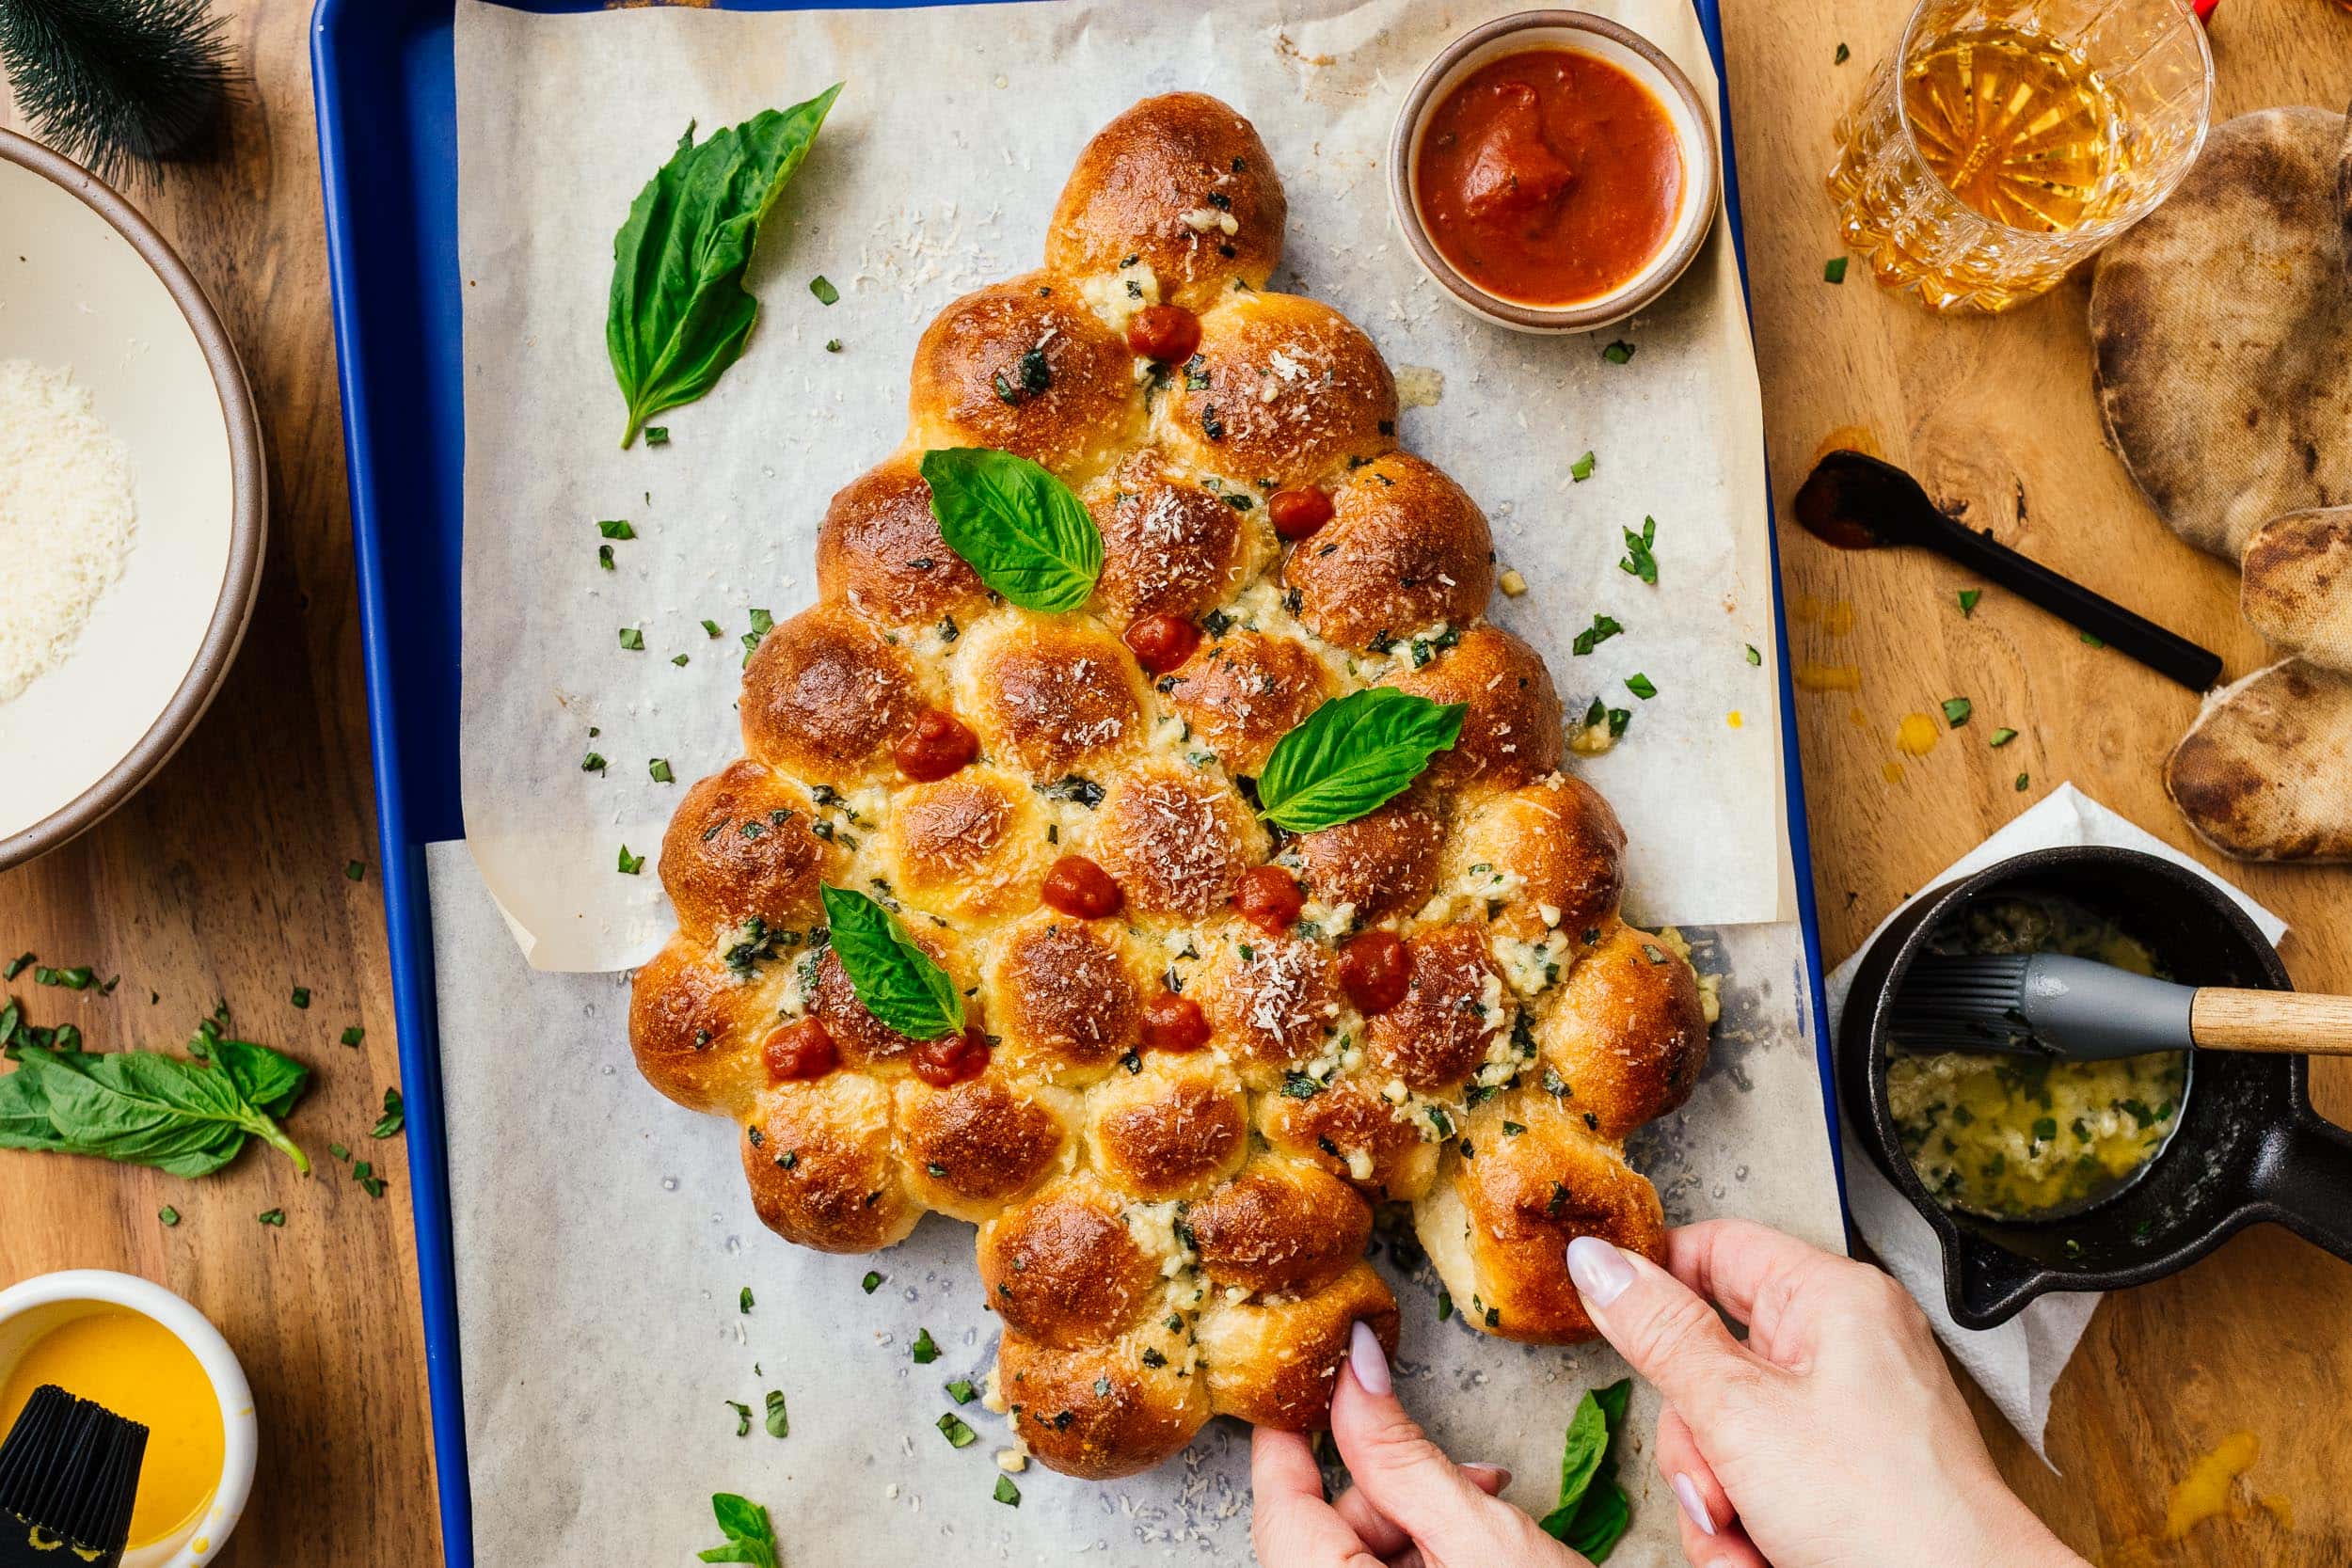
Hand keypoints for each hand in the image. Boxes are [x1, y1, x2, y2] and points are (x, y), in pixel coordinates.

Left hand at [1251, 1320, 1588, 1567]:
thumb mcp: (1478, 1538)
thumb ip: (1399, 1454)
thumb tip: (1353, 1369)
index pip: (1279, 1506)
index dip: (1289, 1435)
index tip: (1310, 1380)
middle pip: (1323, 1533)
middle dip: (1387, 1487)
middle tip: (1462, 1471)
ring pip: (1355, 1558)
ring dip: (1414, 1522)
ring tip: (1488, 1511)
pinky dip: (1423, 1559)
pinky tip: (1478, 1547)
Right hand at [1565, 1220, 2087, 1567]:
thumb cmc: (1889, 1512)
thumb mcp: (1739, 1415)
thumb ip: (1661, 1334)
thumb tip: (1600, 1263)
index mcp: (1831, 1299)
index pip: (1714, 1249)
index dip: (1655, 1287)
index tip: (1613, 1327)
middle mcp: (1845, 1344)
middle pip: (1710, 1359)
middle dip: (1695, 1443)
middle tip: (1711, 1486)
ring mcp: (1848, 1410)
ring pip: (1729, 1430)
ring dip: (1717, 1496)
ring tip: (1743, 1537)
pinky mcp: (1848, 1470)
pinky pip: (1764, 1475)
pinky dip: (1751, 1522)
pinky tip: (1764, 1556)